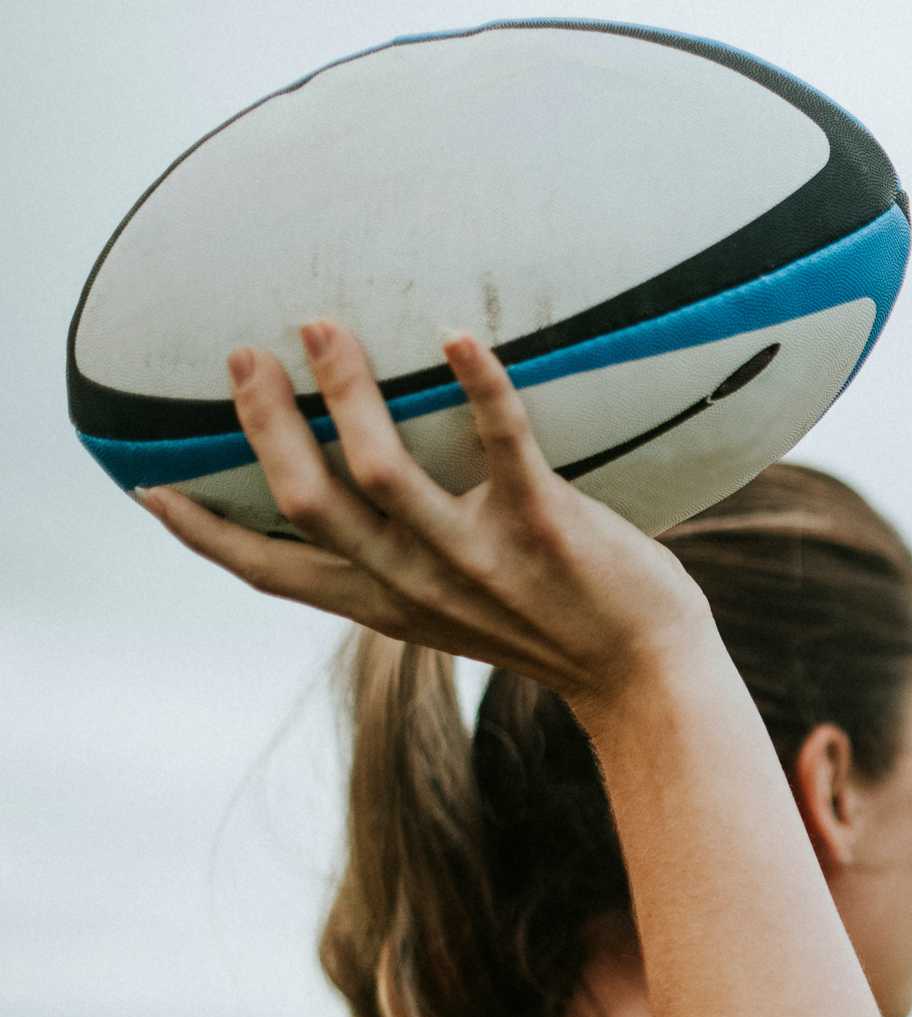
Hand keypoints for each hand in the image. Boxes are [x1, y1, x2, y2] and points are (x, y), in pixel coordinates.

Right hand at [137, 322, 714, 709]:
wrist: (645, 675)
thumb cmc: (553, 626)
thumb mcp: (455, 614)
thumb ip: (402, 569)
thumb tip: (359, 505)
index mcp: (387, 606)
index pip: (271, 574)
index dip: (204, 533)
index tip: (146, 489)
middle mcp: (420, 585)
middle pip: (308, 502)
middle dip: (265, 426)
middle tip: (243, 355)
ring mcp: (480, 558)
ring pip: (381, 473)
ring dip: (344, 394)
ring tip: (324, 326)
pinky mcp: (547, 527)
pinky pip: (504, 447)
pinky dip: (479, 387)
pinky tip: (456, 336)